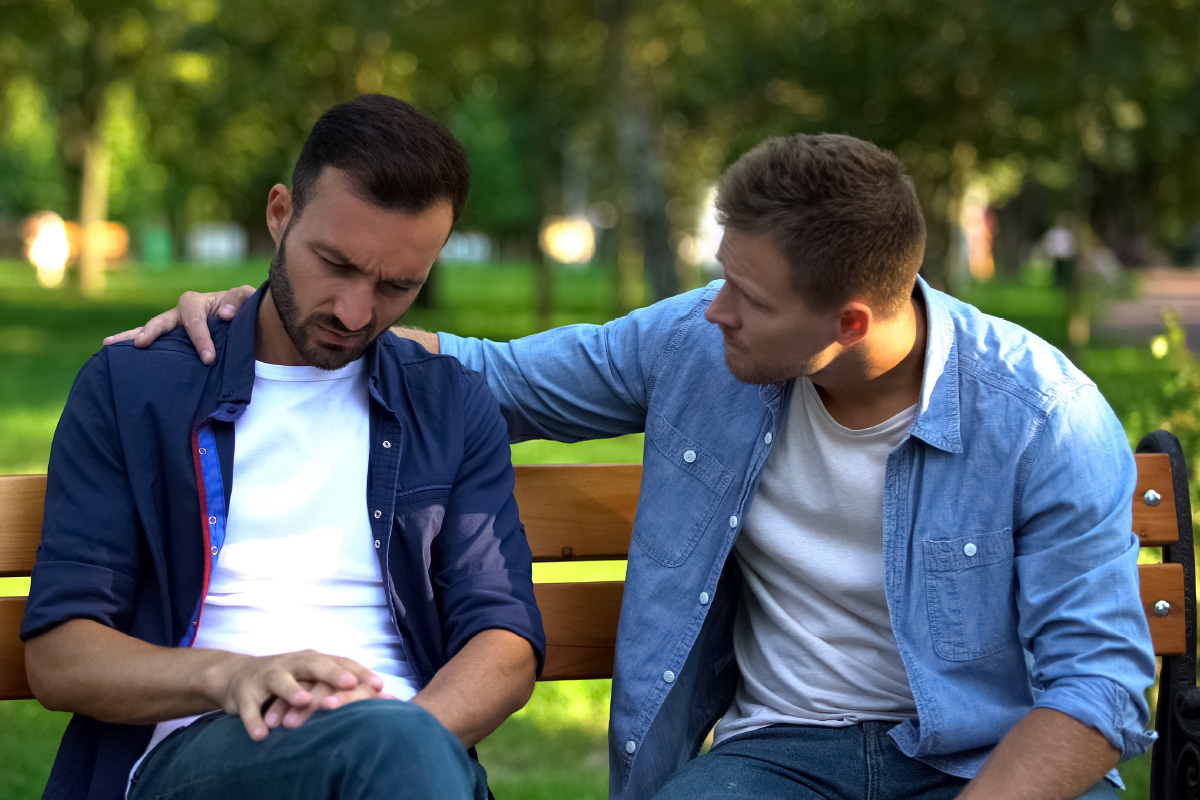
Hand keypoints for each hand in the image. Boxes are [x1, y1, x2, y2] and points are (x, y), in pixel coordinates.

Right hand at [102, 285, 254, 364]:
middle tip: (141, 343)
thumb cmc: (245, 309)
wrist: (244, 324)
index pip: (194, 320)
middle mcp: (180, 314)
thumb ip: (238, 300)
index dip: (200, 338)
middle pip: (160, 321)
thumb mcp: (248, 298)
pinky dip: (136, 349)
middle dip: (150, 331)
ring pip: (149, 331)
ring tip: (108, 344)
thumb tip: (223, 315)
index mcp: (197, 303)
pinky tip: (118, 357)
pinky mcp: (172, 342)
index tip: (209, 357)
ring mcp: (173, 328)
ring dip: (130, 337)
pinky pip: (155, 345)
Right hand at [211, 649, 384, 741]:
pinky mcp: (243, 693)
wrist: (235, 676)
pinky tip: (262, 736)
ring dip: (292, 690)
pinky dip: (254, 721)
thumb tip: (390, 700)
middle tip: (349, 684)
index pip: (340, 662)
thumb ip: (346, 688)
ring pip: (280, 680)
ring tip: (304, 702)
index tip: (381, 685)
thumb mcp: (314, 680)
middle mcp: (291, 663)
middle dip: (331, 673)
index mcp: (311, 661)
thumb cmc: (287, 680)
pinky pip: (248, 707)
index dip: (360, 672)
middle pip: (313, 664)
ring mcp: (266, 676)